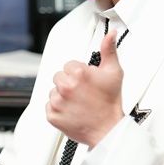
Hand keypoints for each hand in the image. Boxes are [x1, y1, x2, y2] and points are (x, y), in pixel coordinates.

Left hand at [47, 30, 124, 146]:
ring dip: (63, 96)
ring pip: (53, 91)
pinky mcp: (52, 115)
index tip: (87, 82)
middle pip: (59, 77)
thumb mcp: (114, 73)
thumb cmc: (110, 103)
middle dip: (69, 83)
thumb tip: (110, 34)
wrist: (108, 130)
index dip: (79, 73)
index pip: (69, 65)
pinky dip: (58, 109)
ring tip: (78, 103)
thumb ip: (108, 50)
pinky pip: (49, 107)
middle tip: (83, 93)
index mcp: (78, 73)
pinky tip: (72, 111)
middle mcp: (65, 87)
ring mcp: (57, 102)